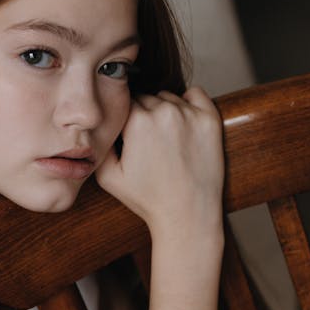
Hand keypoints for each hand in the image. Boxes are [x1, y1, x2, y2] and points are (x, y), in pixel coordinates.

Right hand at [95, 87, 223, 238]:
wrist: (187, 215)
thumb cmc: (148, 199)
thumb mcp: (108, 177)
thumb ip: (99, 145)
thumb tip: (101, 124)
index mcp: (136, 122)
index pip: (124, 102)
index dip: (124, 119)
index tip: (128, 134)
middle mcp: (163, 112)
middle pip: (146, 99)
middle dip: (143, 115)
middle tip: (147, 141)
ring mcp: (189, 114)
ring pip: (168, 97)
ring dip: (164, 110)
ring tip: (166, 139)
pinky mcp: (210, 119)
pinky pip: (196, 94)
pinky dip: (189, 102)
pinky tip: (184, 123)